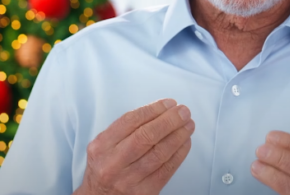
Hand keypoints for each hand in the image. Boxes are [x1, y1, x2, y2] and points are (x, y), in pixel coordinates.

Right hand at [74, 98, 194, 194]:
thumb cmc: (105, 168)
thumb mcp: (104, 146)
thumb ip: (125, 129)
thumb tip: (159, 111)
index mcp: (101, 147)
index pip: (130, 121)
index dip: (153, 109)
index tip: (168, 103)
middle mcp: (113, 164)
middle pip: (146, 136)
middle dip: (169, 121)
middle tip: (183, 112)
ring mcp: (129, 180)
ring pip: (159, 153)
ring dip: (178, 136)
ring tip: (188, 125)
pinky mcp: (145, 192)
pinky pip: (167, 169)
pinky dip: (179, 154)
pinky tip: (185, 142)